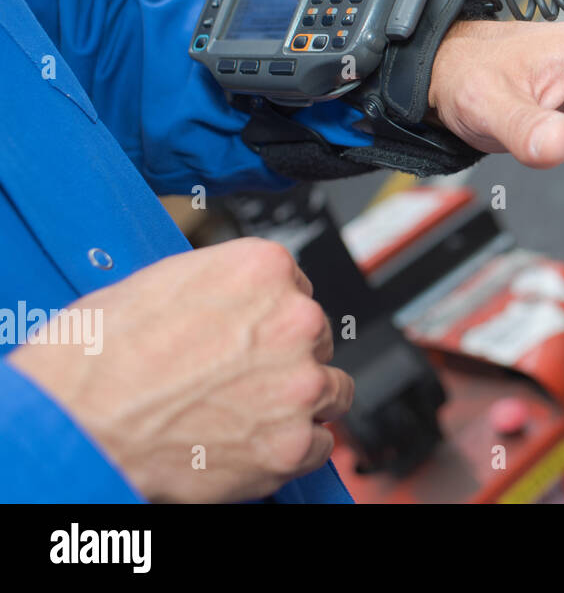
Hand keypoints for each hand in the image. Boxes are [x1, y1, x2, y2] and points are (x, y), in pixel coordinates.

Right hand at [9, 239, 352, 502]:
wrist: (75, 422)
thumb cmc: (98, 357)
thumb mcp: (163, 283)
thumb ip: (221, 287)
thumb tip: (235, 302)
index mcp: (264, 269)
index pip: (299, 289)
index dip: (271, 318)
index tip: (255, 335)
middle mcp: (295, 320)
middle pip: (316, 339)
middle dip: (285, 359)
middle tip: (239, 379)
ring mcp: (300, 384)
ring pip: (330, 389)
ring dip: (299, 401)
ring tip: (249, 414)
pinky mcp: (293, 443)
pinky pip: (319, 445)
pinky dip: (292, 450)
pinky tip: (250, 445)